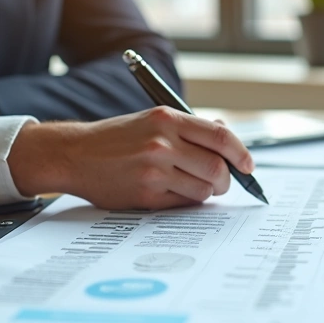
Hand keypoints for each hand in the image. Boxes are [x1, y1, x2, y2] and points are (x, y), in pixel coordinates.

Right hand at [6, 106, 254, 209]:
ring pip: (203, 190)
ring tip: (189, 185)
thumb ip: (189, 128)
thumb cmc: (118, 138)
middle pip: (217, 168)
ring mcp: (153, 171)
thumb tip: (227, 136)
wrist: (75, 154)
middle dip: (226, 180)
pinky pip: (183, 204)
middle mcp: (162, 143)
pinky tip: (172, 192)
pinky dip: (185, 201)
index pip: (220, 137)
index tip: (248, 166)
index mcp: (167, 119)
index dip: (241, 154)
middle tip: (221, 182)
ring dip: (204, 192)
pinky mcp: (145, 195)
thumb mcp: (153, 120)